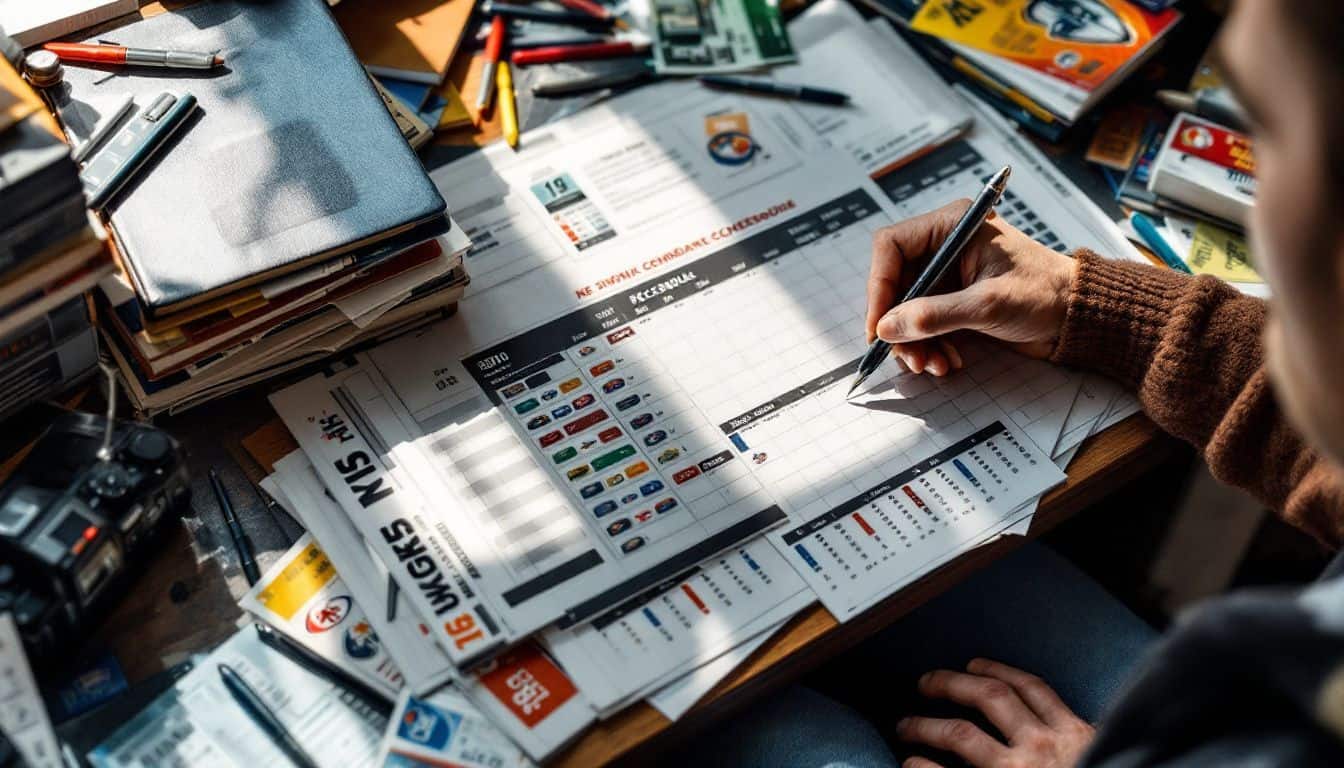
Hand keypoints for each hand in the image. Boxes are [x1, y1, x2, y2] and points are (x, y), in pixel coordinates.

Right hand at [866, 200, 1077, 375]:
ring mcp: (948, 275)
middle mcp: (945, 246)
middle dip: (899, 324)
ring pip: (906, 309)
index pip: (891, 247)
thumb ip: (934, 316)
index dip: (880, 286)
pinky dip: (929, 346)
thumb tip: (887, 327)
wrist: (1078, 316)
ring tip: (932, 366)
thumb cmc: (1044, 294)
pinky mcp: (954, 300)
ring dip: (914, 342)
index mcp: (952, 226)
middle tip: (908, 357)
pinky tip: (946, 362)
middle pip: (895, 283)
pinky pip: (924, 324)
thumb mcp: (987, 305)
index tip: (880, 325)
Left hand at [897, 658, 1094, 767]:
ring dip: (927, 725)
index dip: (996, 670)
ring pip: (960, 734)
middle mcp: (1042, 746)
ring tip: (906, 726)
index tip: (972, 665)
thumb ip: (1083, 742)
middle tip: (925, 683)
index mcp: (1072, 734)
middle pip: (989, 697)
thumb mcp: (1105, 758)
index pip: (1029, 688)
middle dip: (951, 683)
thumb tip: (1070, 728)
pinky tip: (910, 765)